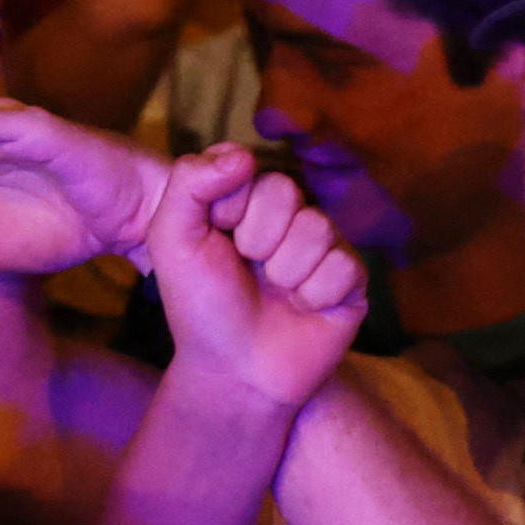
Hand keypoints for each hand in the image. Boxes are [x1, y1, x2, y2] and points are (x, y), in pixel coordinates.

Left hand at [143, 144, 367, 409]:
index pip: (251, 169)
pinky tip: (303, 309)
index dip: (229, 210)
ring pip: (318, 228)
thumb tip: (242, 152)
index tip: (216, 240)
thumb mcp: (172, 239)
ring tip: (275, 292)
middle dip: (257, 239)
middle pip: (287, 193)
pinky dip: (316, 294)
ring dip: (285, 271)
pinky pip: (345, 266)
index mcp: (247, 199)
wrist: (234, 371)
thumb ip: (190, 183)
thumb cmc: (200, 305)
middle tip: (248, 269)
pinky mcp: (352, 281)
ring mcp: (323, 247)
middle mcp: (289, 217)